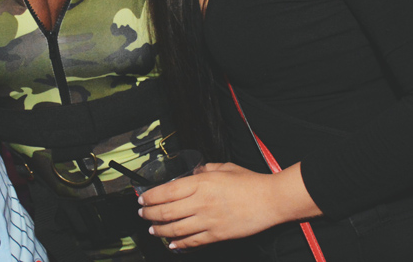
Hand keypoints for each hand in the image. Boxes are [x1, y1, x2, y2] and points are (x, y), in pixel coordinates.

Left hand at [137, 162, 317, 249]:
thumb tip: (193, 173)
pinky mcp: (216, 235)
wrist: (270, 201)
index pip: (166, 191)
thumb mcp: (224, 167)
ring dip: (160, 230)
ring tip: (152, 229)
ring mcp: (208, 221)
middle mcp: (201, 203)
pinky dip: (179, 244)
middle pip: (166, 211)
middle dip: (149, 214)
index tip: (142, 198)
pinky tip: (172, 244)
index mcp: (201, 183)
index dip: (150, 196)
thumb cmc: (249, 182)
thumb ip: (204, 170)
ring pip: (175, 229)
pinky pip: (192, 242)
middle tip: (142, 213)